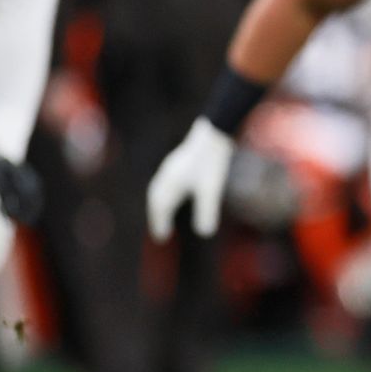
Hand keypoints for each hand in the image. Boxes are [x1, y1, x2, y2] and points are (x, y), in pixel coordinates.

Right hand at [146, 118, 236, 242]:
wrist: (214, 133)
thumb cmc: (211, 162)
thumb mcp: (211, 189)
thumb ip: (207, 210)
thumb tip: (204, 233)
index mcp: (171, 183)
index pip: (160, 207)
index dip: (160, 223)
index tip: (162, 238)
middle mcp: (167, 175)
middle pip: (156, 199)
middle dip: (157, 216)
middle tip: (160, 232)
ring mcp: (171, 167)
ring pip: (159, 189)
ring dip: (159, 205)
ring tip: (164, 216)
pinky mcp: (180, 162)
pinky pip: (166, 182)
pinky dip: (166, 194)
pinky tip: (175, 195)